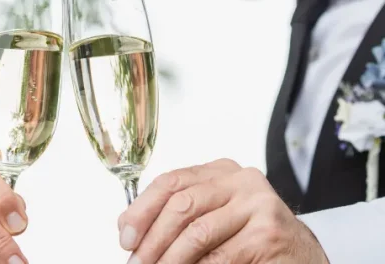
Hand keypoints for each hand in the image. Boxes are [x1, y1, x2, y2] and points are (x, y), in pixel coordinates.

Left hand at [118, 159, 328, 263]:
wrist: (301, 254)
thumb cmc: (251, 236)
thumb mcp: (215, 214)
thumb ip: (181, 213)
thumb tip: (129, 228)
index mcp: (220, 171)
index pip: (172, 181)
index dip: (143, 208)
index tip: (126, 236)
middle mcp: (240, 180)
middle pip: (182, 203)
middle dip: (152, 238)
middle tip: (137, 262)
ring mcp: (256, 203)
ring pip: (198, 232)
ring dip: (170, 259)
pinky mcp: (268, 232)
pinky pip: (220, 256)